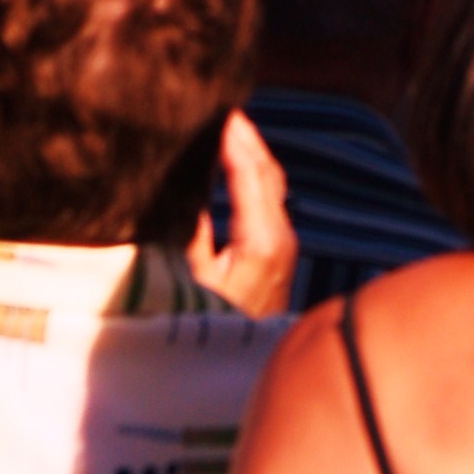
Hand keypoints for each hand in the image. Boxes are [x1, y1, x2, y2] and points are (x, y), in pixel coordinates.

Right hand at [187, 109, 297, 317]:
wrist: (240, 368)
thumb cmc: (208, 328)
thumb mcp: (189, 282)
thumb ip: (192, 231)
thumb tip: (188, 186)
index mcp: (261, 240)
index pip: (249, 172)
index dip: (235, 138)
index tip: (220, 109)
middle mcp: (281, 236)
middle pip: (266, 171)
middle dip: (246, 137)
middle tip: (224, 105)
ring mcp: (285, 245)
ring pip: (272, 182)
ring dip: (251, 152)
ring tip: (228, 125)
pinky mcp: (279, 252)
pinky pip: (270, 198)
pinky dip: (254, 172)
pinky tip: (235, 163)